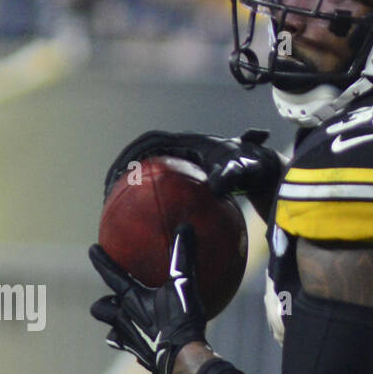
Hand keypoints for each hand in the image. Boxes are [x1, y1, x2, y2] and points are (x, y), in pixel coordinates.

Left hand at [89, 224, 207, 373]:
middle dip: (102, 304)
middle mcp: (124, 318)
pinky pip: (130, 349)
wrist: (182, 357)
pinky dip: (133, 346)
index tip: (92, 249)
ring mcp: (130, 339)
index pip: (110, 274)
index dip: (101, 260)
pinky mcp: (139, 356)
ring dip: (115, 326)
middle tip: (111, 300)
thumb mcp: (184, 284)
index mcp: (132, 299)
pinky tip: (144, 345)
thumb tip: (185, 227)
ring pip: (112, 332)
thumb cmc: (180, 320)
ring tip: (124, 323)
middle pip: (101, 309)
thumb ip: (183, 256)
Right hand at [104, 128, 284, 218]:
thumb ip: (230, 175)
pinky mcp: (188, 182)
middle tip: (109, 195)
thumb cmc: (252, 168)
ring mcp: (183, 167)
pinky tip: (150, 230)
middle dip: (123, 173)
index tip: (118, 171)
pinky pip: (166, 192)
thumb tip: (216, 188)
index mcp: (186, 143)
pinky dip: (155, 206)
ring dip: (133, 190)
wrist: (263, 170)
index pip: (150, 143)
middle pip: (143, 159)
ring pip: (151, 176)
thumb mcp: (242, 171)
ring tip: (118, 213)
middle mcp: (181, 152)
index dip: (131, 154)